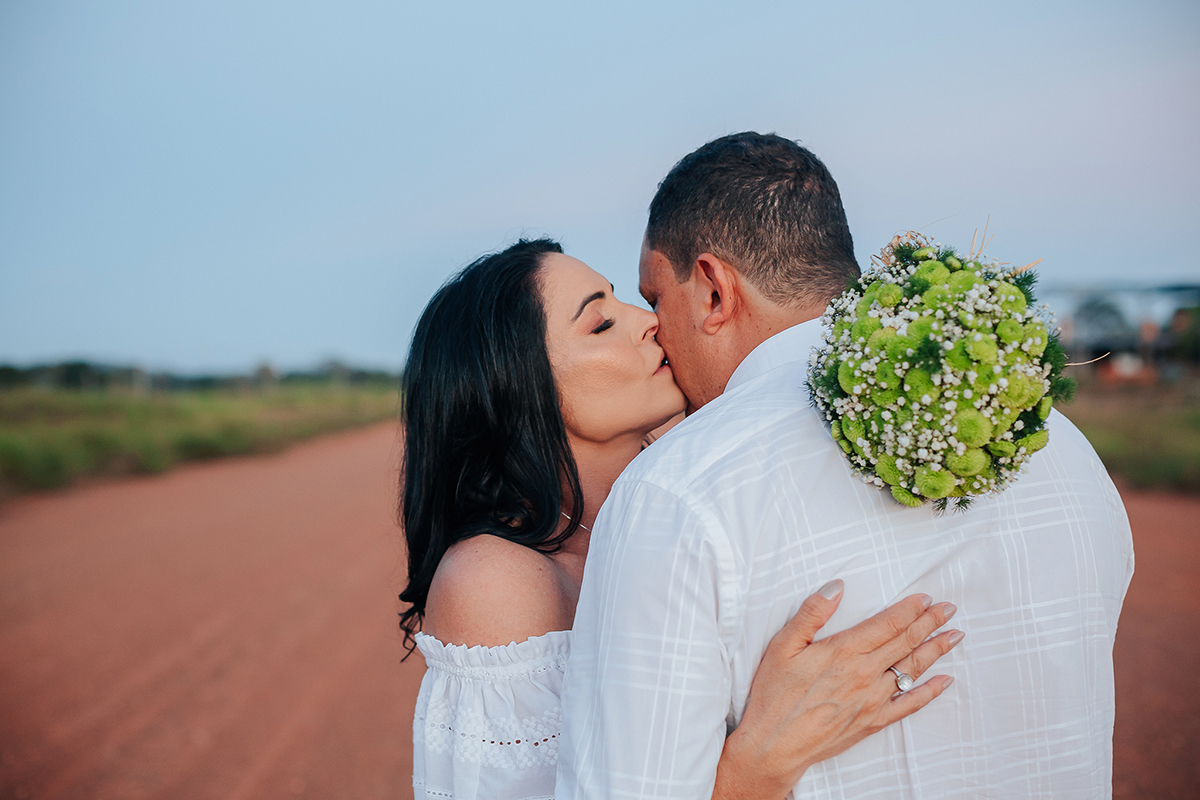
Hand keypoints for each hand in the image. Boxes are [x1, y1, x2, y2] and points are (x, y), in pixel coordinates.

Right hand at [713, 581, 961, 799]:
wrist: (775, 745)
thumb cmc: (774, 694)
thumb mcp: (783, 645)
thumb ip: (812, 613)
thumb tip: (837, 587)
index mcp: (844, 651)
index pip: (888, 624)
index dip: (910, 609)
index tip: (926, 598)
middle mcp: (865, 673)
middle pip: (906, 642)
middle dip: (930, 623)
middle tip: (949, 609)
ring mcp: (873, 699)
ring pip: (912, 669)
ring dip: (935, 650)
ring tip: (954, 636)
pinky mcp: (873, 721)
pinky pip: (909, 705)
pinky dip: (930, 692)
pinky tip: (944, 681)